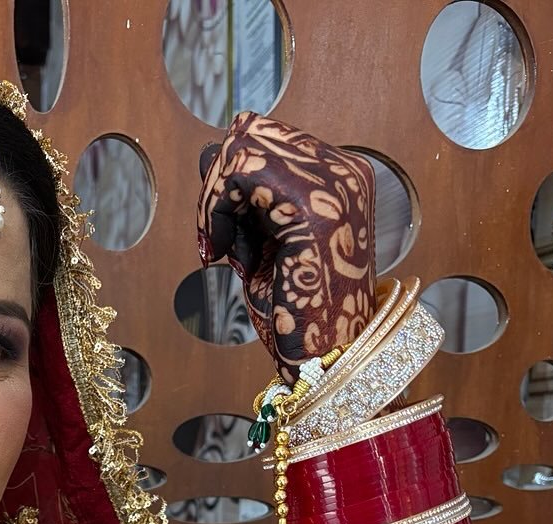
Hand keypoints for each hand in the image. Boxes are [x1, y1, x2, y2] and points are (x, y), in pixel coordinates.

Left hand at [196, 111, 375, 383]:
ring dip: (215, 201)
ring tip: (222, 248)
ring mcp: (335, 184)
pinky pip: (242, 172)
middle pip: (253, 132)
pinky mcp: (315, 206)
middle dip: (219, 187)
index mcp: (339, 179)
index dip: (231, 184)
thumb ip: (243, 199)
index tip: (223, 235)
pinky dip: (216, 210)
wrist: (321, 363)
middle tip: (217, 241)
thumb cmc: (293, 314)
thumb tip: (208, 150)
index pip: (266, 139)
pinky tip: (221, 252)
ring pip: (244, 144)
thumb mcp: (261, 242)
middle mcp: (345, 171)